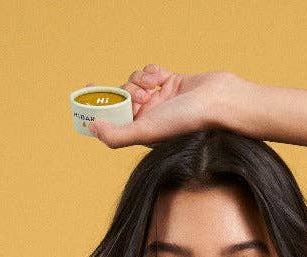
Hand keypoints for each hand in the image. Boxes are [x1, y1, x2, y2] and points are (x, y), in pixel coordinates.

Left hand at [86, 64, 237, 148]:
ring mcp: (161, 99)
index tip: (88, 88)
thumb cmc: (187, 122)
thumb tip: (93, 129)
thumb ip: (117, 135)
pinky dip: (153, 71)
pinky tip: (161, 77)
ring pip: (136, 81)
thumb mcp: (146, 132)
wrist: (217, 102)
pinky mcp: (172, 82)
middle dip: (128, 91)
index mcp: (144, 132)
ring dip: (141, 79)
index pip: (115, 117)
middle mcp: (151, 117)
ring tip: (154, 87)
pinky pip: (152, 72)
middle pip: (124, 96)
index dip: (101, 104)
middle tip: (140, 95)